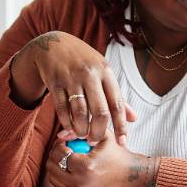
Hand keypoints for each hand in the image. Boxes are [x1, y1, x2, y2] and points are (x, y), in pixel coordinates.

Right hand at [10, 31, 135, 142]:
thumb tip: (133, 118)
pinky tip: (70, 127)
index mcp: (105, 71)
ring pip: (80, 113)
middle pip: (100, 112)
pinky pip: (63, 110)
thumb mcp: (102, 71)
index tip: (122, 142)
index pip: (117, 104)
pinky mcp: (55, 83)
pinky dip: (67, 123)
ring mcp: (71, 78)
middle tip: (95, 141)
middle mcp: (90, 74)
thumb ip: (116, 96)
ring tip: (83, 134)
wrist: (53, 44)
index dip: (121, 126)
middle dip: (98, 132)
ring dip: (82, 130)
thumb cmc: (82, 61)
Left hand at [45, 137, 158, 186]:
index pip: (59, 154)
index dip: (59, 144)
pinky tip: (74, 170)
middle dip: (55, 155)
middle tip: (63, 148)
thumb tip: (62, 133)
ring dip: (57, 168)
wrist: (136, 181)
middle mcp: (80, 184)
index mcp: (85, 167)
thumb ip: (83, 131)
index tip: (64, 140)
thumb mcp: (104, 137)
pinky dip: (65, 178)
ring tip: (67, 159)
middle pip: (52, 167)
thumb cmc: (121, 157)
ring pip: (54, 180)